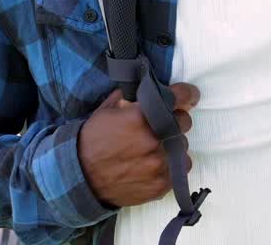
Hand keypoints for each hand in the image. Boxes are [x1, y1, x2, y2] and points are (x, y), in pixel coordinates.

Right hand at [77, 82, 200, 207]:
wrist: (81, 177)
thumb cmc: (92, 140)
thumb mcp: (108, 109)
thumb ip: (131, 97)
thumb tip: (147, 86)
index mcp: (143, 116)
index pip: (180, 97)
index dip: (187, 94)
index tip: (190, 96)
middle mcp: (155, 139)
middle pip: (184, 123)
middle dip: (174, 122)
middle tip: (159, 127)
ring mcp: (160, 164)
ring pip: (183, 148)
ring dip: (172, 146)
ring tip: (153, 150)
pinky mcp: (161, 185)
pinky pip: (179, 171)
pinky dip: (169, 167)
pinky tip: (152, 165)